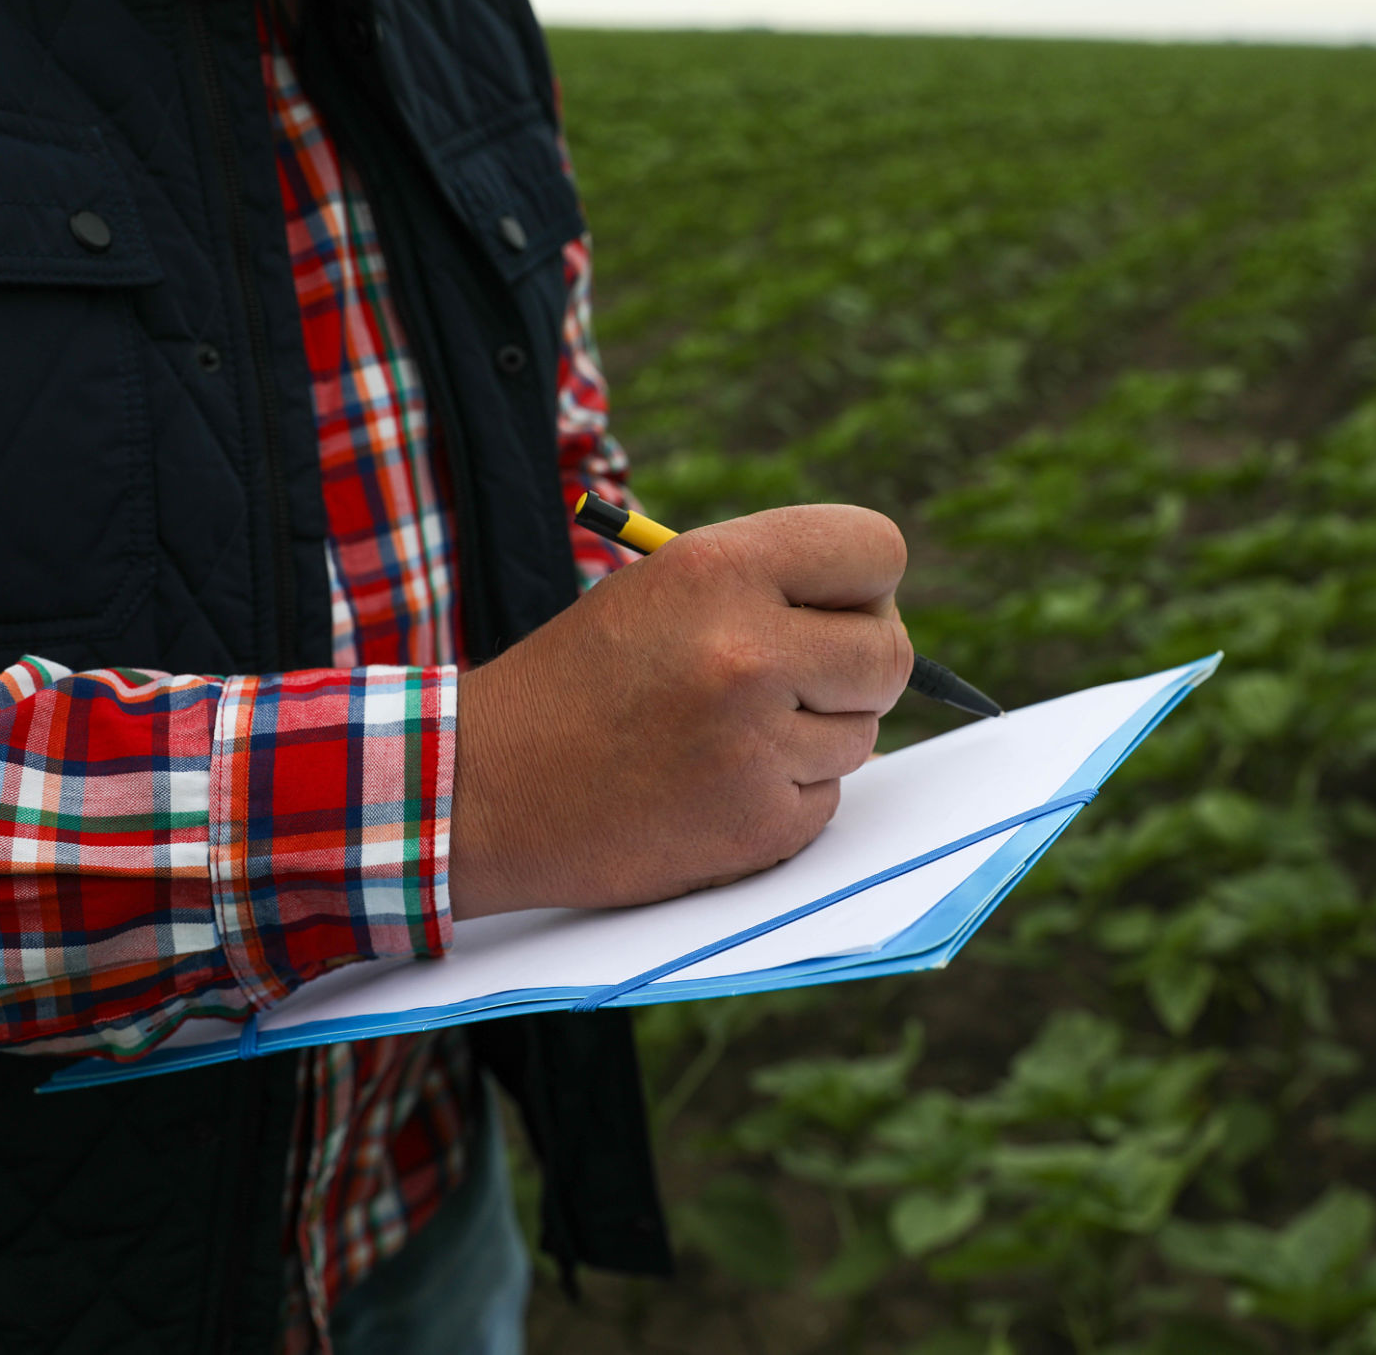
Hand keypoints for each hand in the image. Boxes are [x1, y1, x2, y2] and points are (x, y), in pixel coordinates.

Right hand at [448, 505, 912, 918]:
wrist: (485, 787)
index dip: (864, 584)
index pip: (878, 551)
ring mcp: (756, 744)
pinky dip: (784, 795)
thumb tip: (878, 615)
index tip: (835, 608)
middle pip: (889, 653)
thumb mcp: (661, 588)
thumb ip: (768, 586)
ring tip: (724, 734)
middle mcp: (747, 651)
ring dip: (814, 737)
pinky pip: (826, 798)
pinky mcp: (758, 823)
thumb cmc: (580, 679)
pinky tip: (712, 783)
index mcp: (721, 568)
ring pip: (862, 733)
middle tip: (796, 680)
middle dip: (856, 669)